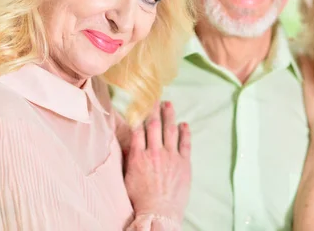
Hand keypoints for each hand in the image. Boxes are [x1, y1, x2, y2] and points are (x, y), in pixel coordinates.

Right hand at [124, 101, 190, 222]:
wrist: (159, 213)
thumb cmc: (140, 199)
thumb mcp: (128, 177)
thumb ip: (130, 158)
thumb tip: (129, 144)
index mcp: (139, 156)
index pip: (138, 130)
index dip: (140, 116)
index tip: (141, 105)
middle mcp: (155, 152)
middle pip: (154, 125)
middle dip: (154, 110)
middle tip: (155, 99)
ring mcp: (171, 157)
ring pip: (170, 130)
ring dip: (169, 115)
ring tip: (169, 104)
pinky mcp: (184, 163)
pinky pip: (185, 143)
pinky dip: (185, 132)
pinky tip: (184, 124)